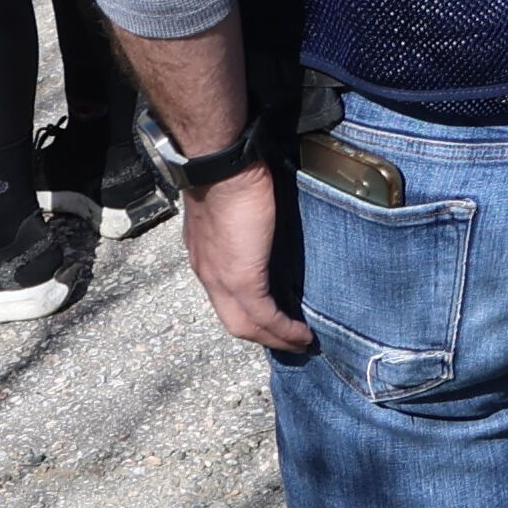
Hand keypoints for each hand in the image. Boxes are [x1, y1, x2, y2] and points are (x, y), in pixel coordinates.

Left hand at [183, 162, 315, 357]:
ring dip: (274, 339)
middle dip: (263, 337)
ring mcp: (222, 279)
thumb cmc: (228, 173)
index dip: (249, 313)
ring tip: (301, 342)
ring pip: (245, 325)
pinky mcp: (243, 278)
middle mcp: (208, 274)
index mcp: (205, 257)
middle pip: (234, 321)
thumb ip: (243, 225)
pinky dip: (284, 329)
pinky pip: (265, 316)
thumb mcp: (232, 207)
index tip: (274, 320)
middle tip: (291, 342)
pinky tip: (303, 333)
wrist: (218, 165)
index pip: (225, 297)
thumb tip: (264, 228)